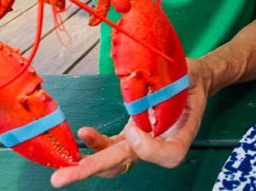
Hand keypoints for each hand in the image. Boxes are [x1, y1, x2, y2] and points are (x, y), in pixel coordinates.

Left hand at [49, 59, 213, 187]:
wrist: (193, 81)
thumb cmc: (192, 79)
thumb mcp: (189, 77)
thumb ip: (167, 89)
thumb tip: (136, 100)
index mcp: (182, 133)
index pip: (168, 155)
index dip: (148, 148)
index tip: (135, 129)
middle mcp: (161, 144)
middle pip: (127, 162)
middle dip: (93, 168)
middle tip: (62, 178)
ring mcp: (143, 143)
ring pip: (115, 161)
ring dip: (88, 165)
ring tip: (63, 170)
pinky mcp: (131, 136)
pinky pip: (112, 146)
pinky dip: (96, 143)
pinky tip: (84, 133)